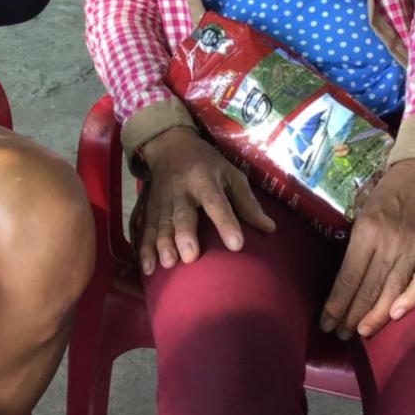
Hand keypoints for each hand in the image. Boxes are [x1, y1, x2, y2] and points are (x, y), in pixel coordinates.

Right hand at [137, 126, 275, 275]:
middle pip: (182, 215)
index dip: (226, 223)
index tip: (236, 245)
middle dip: (185, 235)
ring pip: (161, 224)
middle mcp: (181, 191)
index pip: (216, 202)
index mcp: (204, 180)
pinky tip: (147, 269)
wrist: (169, 146)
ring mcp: (162, 201)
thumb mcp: (230, 174)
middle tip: (190, 256)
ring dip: (163, 244)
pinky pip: (145, 230)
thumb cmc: (207, 164)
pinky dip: (144, 249)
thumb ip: (247, 202)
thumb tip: (270, 229)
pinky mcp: (150, 210)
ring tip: (168, 263)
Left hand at [320, 158, 414, 340]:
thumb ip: (357, 244)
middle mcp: (389, 242)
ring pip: (392, 290)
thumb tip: (345, 280)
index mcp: (367, 231)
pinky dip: (409, 300)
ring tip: (361, 332)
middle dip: (351, 315)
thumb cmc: (389, 193)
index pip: (348, 276)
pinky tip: (396, 316)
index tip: (326, 321)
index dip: (336, 303)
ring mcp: (413, 249)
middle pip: (368, 288)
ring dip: (376, 315)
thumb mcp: (364, 212)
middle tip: (340, 334)